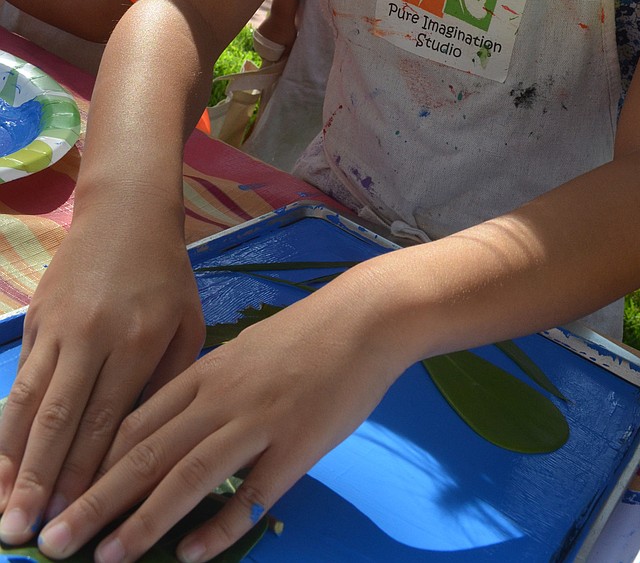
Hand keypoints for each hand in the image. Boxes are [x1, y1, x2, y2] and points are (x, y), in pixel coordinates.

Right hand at [0, 202, 204, 543]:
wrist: (125, 213)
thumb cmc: (166, 276)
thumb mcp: (186, 324)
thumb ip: (166, 383)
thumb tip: (142, 447)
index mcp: (137, 340)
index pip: (104, 420)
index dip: (84, 475)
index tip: (71, 521)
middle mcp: (91, 335)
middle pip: (57, 419)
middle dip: (38, 482)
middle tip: (21, 535)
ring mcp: (57, 327)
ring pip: (26, 403)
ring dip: (11, 461)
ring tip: (3, 509)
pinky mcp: (34, 320)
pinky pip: (19, 380)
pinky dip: (7, 425)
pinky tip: (2, 461)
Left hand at [34, 278, 406, 562]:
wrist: (365, 320)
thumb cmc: (304, 338)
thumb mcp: (242, 355)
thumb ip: (204, 393)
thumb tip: (165, 435)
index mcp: (205, 373)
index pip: (134, 424)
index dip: (92, 466)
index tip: (59, 499)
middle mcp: (221, 397)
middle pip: (147, 454)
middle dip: (97, 502)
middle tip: (56, 540)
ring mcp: (258, 422)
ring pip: (188, 476)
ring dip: (143, 522)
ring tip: (108, 559)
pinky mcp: (296, 446)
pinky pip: (251, 494)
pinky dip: (219, 527)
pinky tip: (191, 555)